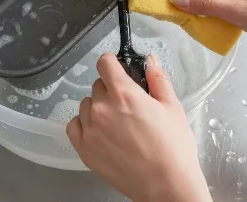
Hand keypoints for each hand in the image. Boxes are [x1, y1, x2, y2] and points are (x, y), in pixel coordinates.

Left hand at [66, 53, 211, 201]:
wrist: (166, 186)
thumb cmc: (173, 147)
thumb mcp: (172, 107)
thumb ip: (158, 79)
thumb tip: (150, 60)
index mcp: (124, 93)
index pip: (104, 63)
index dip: (111, 61)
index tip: (115, 66)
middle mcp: (102, 108)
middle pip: (98, 84)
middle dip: (110, 88)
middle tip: (126, 104)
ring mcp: (90, 128)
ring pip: (86, 104)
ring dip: (98, 106)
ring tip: (115, 121)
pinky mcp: (84, 148)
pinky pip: (74, 124)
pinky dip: (84, 123)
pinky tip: (99, 131)